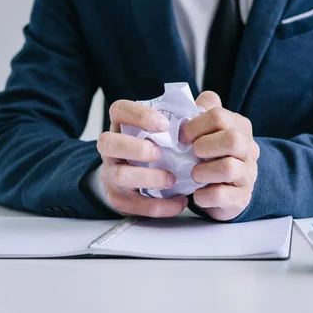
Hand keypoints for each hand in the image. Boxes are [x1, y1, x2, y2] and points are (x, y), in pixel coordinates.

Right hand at [96, 100, 188, 216]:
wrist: (142, 183)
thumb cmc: (160, 150)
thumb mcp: (166, 132)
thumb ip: (184, 117)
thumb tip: (205, 107)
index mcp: (123, 126)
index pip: (119, 110)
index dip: (138, 115)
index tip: (164, 124)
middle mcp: (112, 149)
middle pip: (107, 142)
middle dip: (135, 147)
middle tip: (160, 153)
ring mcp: (112, 174)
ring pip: (118, 175)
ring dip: (147, 177)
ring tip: (172, 179)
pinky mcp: (119, 198)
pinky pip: (133, 204)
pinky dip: (159, 205)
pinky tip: (180, 202)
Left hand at [180, 91, 259, 220]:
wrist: (226, 191)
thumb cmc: (211, 156)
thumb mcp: (207, 130)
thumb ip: (200, 113)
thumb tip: (188, 106)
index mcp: (240, 127)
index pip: (219, 116)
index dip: (195, 125)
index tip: (182, 137)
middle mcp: (249, 149)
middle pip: (232, 139)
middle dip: (204, 146)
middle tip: (192, 153)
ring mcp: (248, 175)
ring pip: (228, 168)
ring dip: (202, 172)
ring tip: (194, 174)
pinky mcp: (241, 198)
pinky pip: (221, 195)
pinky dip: (203, 195)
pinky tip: (198, 193)